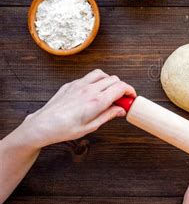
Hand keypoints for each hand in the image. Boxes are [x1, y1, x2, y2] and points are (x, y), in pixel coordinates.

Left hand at [19, 69, 135, 147]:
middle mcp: (89, 90)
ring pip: (102, 74)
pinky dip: (96, 82)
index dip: (130, 91)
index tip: (131, 98)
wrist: (42, 125)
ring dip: (109, 81)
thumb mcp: (91, 127)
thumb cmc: (64, 129)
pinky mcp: (71, 84)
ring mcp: (79, 85)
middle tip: (121, 99)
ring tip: (108, 92)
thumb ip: (108, 115)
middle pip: (114, 79)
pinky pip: (89, 77)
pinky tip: (94, 92)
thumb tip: (121, 110)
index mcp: (96, 102)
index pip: (121, 87)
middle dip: (122, 87)